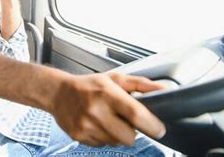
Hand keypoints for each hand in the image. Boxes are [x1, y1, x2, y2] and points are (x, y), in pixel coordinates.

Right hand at [50, 73, 165, 146]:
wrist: (58, 93)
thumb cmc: (89, 85)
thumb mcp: (115, 79)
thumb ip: (141, 85)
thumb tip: (165, 91)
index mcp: (107, 93)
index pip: (135, 114)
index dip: (152, 125)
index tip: (159, 129)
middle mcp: (96, 110)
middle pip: (129, 136)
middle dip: (132, 131)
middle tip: (125, 119)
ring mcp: (86, 126)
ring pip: (116, 142)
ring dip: (117, 134)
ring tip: (108, 119)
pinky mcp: (79, 137)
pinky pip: (103, 144)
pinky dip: (104, 137)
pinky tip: (97, 124)